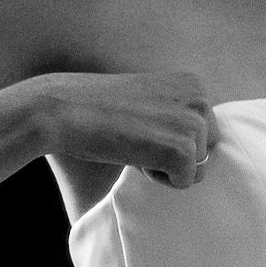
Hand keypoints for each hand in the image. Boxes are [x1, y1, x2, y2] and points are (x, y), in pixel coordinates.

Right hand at [38, 72, 217, 188]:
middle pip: (206, 149)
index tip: (140, 126)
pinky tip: (134, 156)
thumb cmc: (97, 109)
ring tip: (133, 144)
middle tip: (136, 138)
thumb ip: (175, 112)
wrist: (60, 110)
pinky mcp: (182, 150)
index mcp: (193, 84)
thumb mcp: (148, 100)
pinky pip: (184, 182)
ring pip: (196, 167)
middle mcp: (201, 99)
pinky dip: (159, 179)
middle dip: (174, 154)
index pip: (203, 129)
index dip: (169, 138)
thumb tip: (200, 143)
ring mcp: (193, 124)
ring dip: (165, 166)